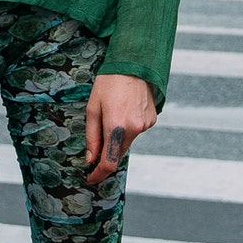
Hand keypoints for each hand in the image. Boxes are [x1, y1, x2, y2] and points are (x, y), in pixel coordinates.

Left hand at [84, 73, 156, 187]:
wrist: (134, 63)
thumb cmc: (109, 83)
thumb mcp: (93, 108)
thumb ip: (92, 137)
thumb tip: (91, 159)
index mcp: (116, 127)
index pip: (109, 162)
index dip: (99, 174)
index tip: (91, 178)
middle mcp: (134, 129)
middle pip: (118, 153)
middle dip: (107, 152)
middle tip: (97, 141)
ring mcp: (145, 125)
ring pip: (127, 141)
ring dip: (118, 135)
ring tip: (114, 111)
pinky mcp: (151, 120)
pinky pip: (136, 130)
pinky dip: (128, 126)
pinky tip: (125, 109)